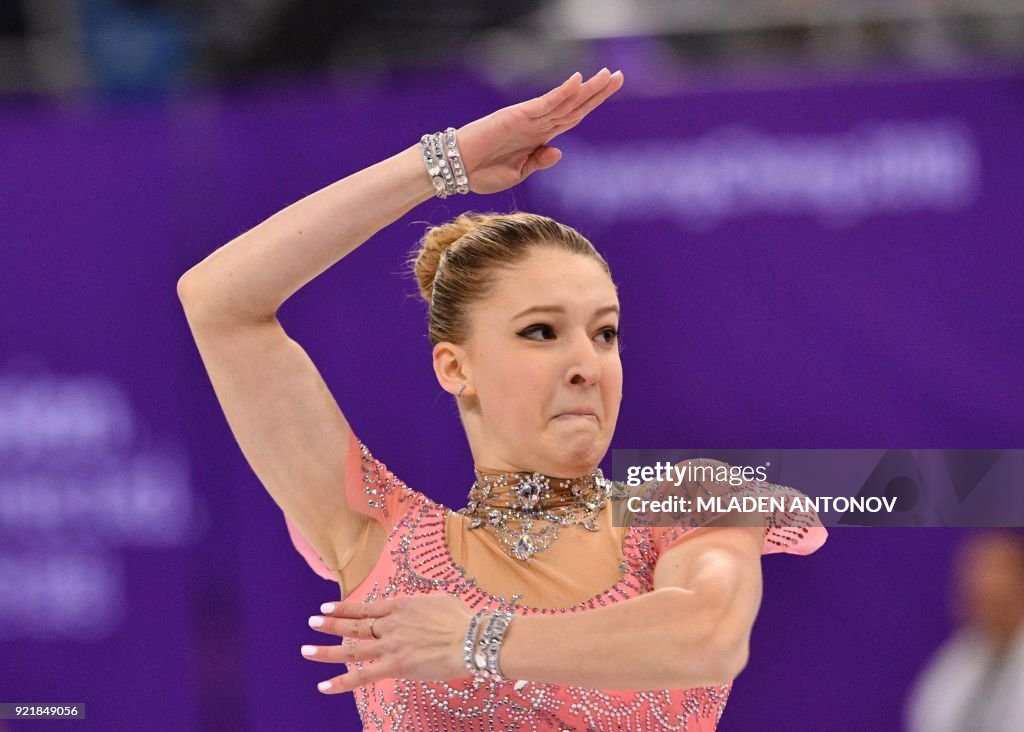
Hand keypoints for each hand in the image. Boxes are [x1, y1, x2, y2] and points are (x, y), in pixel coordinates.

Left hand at [302, 595, 474, 693]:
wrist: (470, 639)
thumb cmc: (462, 619)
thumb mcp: (440, 600)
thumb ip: (424, 604)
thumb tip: (424, 606)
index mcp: (400, 606)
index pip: (365, 607)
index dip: (345, 608)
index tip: (327, 607)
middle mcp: (389, 624)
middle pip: (354, 625)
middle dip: (331, 624)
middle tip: (312, 622)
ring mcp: (390, 646)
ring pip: (351, 649)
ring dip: (327, 650)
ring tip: (306, 649)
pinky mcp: (395, 667)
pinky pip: (362, 676)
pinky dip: (341, 682)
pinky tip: (323, 685)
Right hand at [455, 68, 624, 194]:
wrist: (457, 171)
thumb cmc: (482, 173)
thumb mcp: (518, 173)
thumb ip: (539, 161)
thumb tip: (559, 151)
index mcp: (539, 137)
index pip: (571, 116)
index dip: (591, 104)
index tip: (610, 91)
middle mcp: (537, 124)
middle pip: (573, 105)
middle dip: (597, 91)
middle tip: (619, 76)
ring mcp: (528, 118)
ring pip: (564, 101)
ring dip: (587, 89)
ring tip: (609, 75)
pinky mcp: (518, 115)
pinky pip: (546, 103)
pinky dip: (562, 92)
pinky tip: (579, 81)